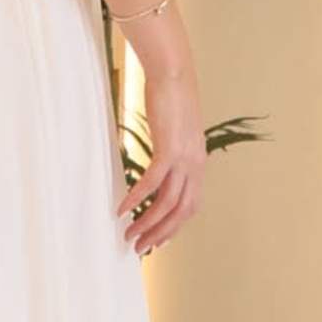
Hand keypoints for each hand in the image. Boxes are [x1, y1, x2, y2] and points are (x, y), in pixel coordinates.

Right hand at [121, 18, 202, 254]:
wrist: (174, 74)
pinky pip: (152, 182)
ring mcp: (184, 158)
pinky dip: (137, 198)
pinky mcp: (169, 148)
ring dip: (147, 222)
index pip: (190, 207)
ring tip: (128, 234)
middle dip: (159, 234)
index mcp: (199, 164)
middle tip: (139, 247)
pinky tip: (122, 208)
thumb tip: (162, 164)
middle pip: (180, 212)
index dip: (174, 228)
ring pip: (167, 203)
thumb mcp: (177, 132)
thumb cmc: (173, 100)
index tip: (156, 241)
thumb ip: (174, 151)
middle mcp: (196, 166)